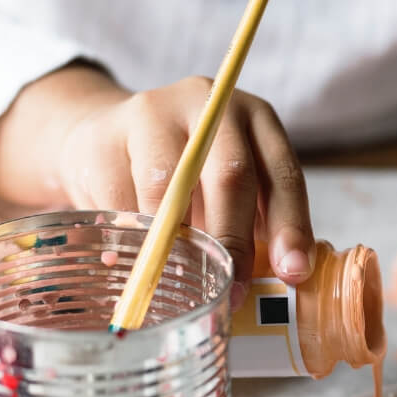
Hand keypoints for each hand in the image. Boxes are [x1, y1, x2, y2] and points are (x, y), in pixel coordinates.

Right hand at [0, 63, 314, 299]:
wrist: (106, 136)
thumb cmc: (187, 175)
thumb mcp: (230, 188)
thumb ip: (256, 225)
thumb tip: (278, 282)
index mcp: (255, 119)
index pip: (282, 174)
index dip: (290, 226)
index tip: (292, 272)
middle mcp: (209, 106)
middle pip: (230, 175)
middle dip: (234, 241)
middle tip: (233, 290)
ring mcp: (153, 115)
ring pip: (168, 188)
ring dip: (176, 244)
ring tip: (179, 281)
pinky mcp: (104, 137)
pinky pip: (120, 199)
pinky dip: (131, 239)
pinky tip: (133, 263)